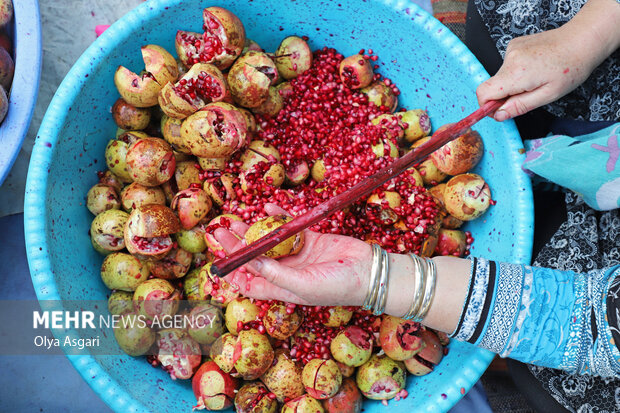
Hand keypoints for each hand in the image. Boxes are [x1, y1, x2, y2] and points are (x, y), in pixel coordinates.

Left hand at [213, 204, 371, 305]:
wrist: (369, 272)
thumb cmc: (338, 286)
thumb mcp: (303, 285)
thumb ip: (276, 275)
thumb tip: (249, 263)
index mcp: (282, 288)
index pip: (250, 283)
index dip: (233, 274)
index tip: (218, 262)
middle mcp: (286, 272)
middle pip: (254, 258)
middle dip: (237, 246)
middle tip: (222, 231)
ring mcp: (297, 254)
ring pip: (268, 241)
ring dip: (253, 230)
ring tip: (236, 219)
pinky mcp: (310, 239)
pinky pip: (289, 227)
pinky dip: (279, 218)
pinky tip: (269, 208)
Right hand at [477, 0, 619, 120]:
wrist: (581, 40)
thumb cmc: (571, 68)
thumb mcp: (547, 95)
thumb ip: (519, 106)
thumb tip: (498, 116)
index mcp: (516, 74)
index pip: (483, 93)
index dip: (487, 106)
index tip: (500, 110)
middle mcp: (510, 59)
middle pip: (492, 86)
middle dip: (505, 95)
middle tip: (528, 95)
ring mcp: (511, 49)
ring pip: (501, 76)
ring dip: (513, 83)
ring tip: (536, 78)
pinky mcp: (514, 44)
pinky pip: (508, 65)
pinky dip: (517, 71)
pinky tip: (535, 68)